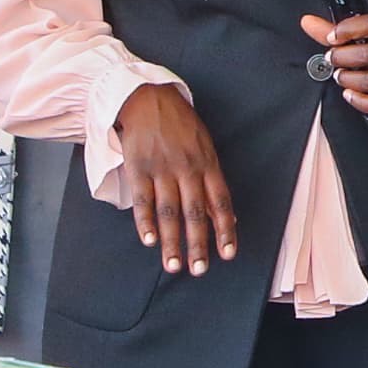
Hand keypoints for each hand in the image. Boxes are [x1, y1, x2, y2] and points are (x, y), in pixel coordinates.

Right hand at [115, 82, 239, 274]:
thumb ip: (213, 182)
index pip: (220, 202)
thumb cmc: (180, 125)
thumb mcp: (205, 147)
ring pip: (169, 211)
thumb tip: (228, 217)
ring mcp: (161, 168)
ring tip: (173, 265)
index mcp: (207, 163)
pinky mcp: (138, 167)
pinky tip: (149, 241)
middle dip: (197, 244)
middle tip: (199, 270)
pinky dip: (145, 222)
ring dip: (172, 241)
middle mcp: (187, 168)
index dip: (225, 230)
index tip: (227, 254)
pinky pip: (143, 199)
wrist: (147, 98)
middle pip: (195, 212)